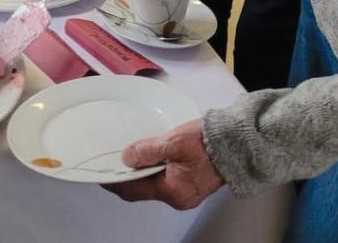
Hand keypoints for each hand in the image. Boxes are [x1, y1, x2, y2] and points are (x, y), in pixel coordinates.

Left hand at [103, 120, 222, 208]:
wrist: (236, 141)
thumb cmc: (209, 141)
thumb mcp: (173, 142)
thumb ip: (148, 150)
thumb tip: (127, 158)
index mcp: (173, 191)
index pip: (134, 190)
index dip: (116, 181)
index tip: (101, 173)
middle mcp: (179, 196)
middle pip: (143, 188)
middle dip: (127, 176)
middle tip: (111, 162)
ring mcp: (186, 190)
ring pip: (154, 182)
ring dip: (141, 170)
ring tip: (128, 155)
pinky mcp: (191, 181)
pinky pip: (165, 177)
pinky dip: (154, 168)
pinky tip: (149, 155)